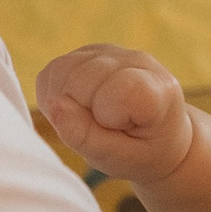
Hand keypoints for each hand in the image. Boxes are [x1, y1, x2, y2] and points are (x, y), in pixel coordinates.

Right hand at [36, 46, 194, 186]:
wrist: (157, 136)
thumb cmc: (141, 152)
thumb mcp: (121, 160)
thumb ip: (87, 138)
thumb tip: (55, 105)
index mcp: (155, 90)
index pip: (112, 93)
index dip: (103, 119)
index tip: (120, 131)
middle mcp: (135, 60)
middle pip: (79, 78)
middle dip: (77, 111)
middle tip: (99, 130)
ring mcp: (111, 52)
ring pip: (61, 69)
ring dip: (62, 102)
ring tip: (88, 120)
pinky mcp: (90, 52)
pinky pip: (53, 70)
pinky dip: (55, 94)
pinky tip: (78, 108)